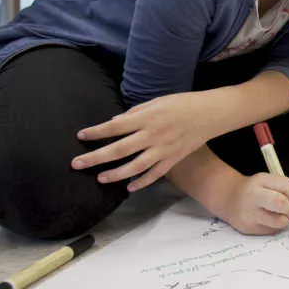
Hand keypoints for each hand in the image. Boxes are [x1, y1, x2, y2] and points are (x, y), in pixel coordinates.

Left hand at [73, 91, 221, 190]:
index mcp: (147, 117)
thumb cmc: (183, 103)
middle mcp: (153, 134)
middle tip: (76, 164)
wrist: (211, 113)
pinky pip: (155, 174)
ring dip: (115, 174)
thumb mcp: (157, 101)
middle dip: (95, 157)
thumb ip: (135, 113)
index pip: (114, 127)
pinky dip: (142, 182)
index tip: (80, 136)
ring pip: (135, 166)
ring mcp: (164, 149)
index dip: (96, 132)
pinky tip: (129, 187)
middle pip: (119, 149)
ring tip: (100, 178)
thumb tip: (115, 123)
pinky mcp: (174, 159)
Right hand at [222, 173, 288, 234]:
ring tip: (278, 216)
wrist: (229, 198)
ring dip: (284, 220)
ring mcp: (248, 213)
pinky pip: (271, 231)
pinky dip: (275, 227)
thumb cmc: (256, 190)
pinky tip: (267, 220)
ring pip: (279, 222)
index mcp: (260, 180)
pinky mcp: (247, 228)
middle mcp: (252, 195)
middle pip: (281, 203)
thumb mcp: (272, 183)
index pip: (286, 186)